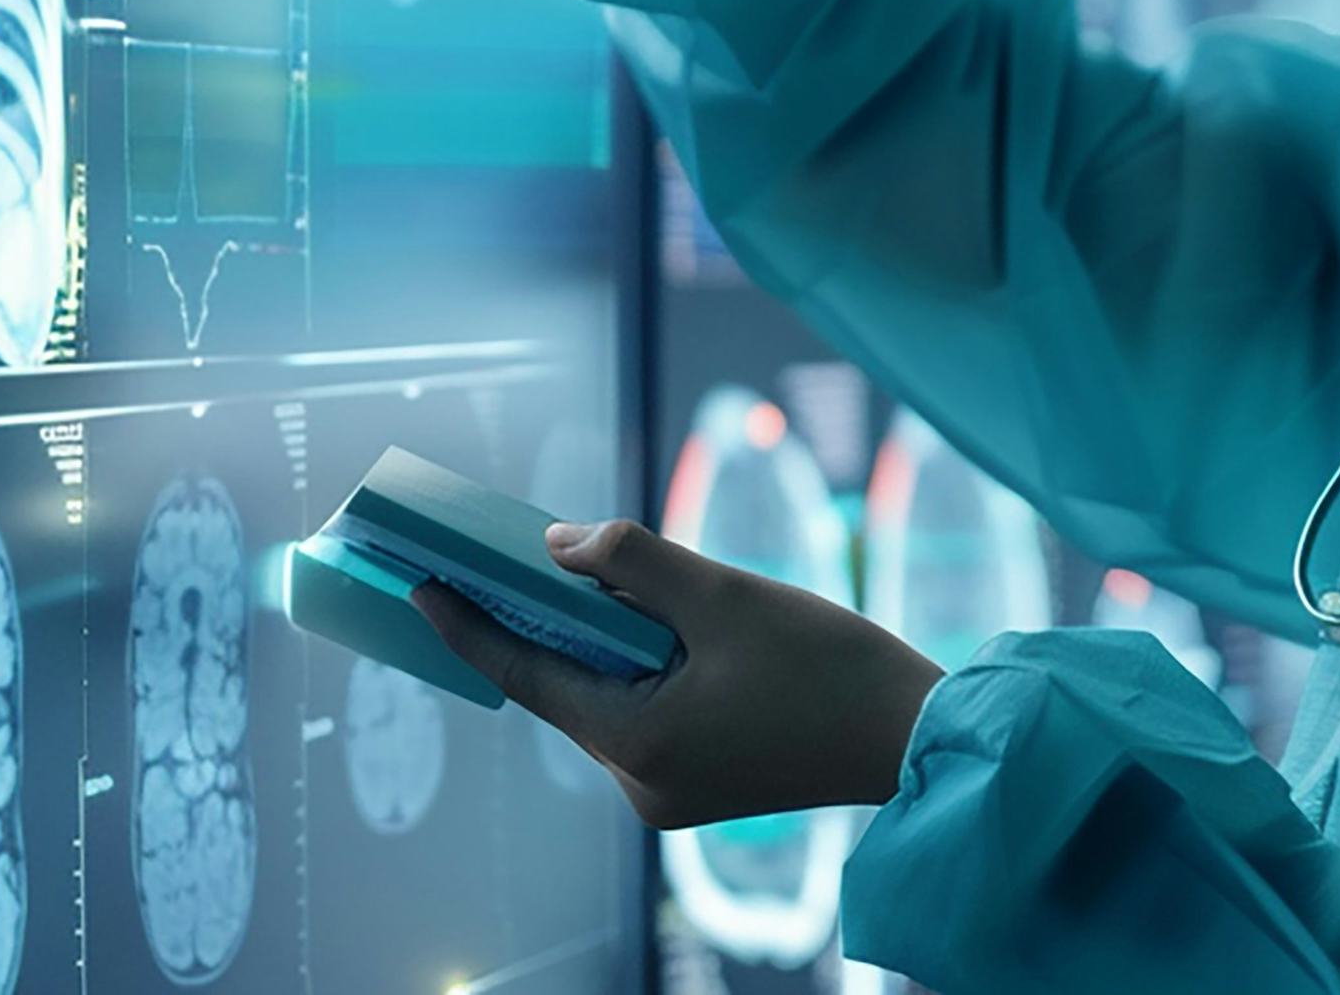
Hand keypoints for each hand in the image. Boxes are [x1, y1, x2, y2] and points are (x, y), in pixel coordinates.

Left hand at [414, 518, 947, 830]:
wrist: (918, 738)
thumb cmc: (830, 670)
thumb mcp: (727, 595)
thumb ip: (634, 564)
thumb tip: (559, 548)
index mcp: (637, 746)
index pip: (527, 676)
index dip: (471, 625)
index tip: (421, 583)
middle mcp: (641, 785)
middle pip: (568, 686)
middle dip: (548, 617)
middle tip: (517, 551)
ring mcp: (671, 791)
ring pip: (609, 695)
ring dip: (604, 637)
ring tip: (606, 573)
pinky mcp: (702, 782)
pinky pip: (645, 711)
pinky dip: (639, 663)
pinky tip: (658, 618)